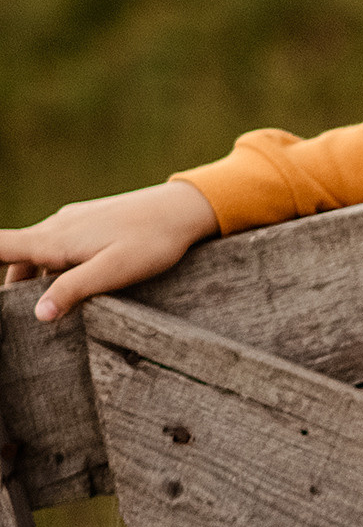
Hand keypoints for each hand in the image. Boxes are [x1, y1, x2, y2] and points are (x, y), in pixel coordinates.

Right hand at [0, 179, 218, 320]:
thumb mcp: (113, 272)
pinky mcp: (86, 223)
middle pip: (15, 255)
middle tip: (17, 316)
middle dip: (12, 284)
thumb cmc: (151, 243)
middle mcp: (56, 227)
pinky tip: (75, 283)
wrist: (181, 210)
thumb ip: (73, 290)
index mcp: (55, 240)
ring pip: (38, 252)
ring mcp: (70, 222)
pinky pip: (57, 246)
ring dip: (34, 278)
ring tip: (49, 308)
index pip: (1, 246)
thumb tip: (38, 314)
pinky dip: (53, 266)